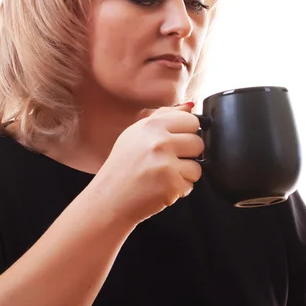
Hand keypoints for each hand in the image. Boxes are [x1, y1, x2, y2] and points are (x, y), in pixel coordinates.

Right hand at [91, 104, 203, 224]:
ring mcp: (166, 164)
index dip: (187, 133)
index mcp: (152, 125)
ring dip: (184, 174)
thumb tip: (190, 106)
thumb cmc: (121, 167)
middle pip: (198, 142)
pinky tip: (161, 188)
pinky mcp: (172, 185)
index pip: (191, 120)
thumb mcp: (136, 134)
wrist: (108, 199)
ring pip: (197, 166)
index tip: (175, 142)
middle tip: (167, 162)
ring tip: (163, 176)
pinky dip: (178, 190)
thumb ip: (164, 117)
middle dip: (188, 155)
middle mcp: (159, 141)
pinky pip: (190, 185)